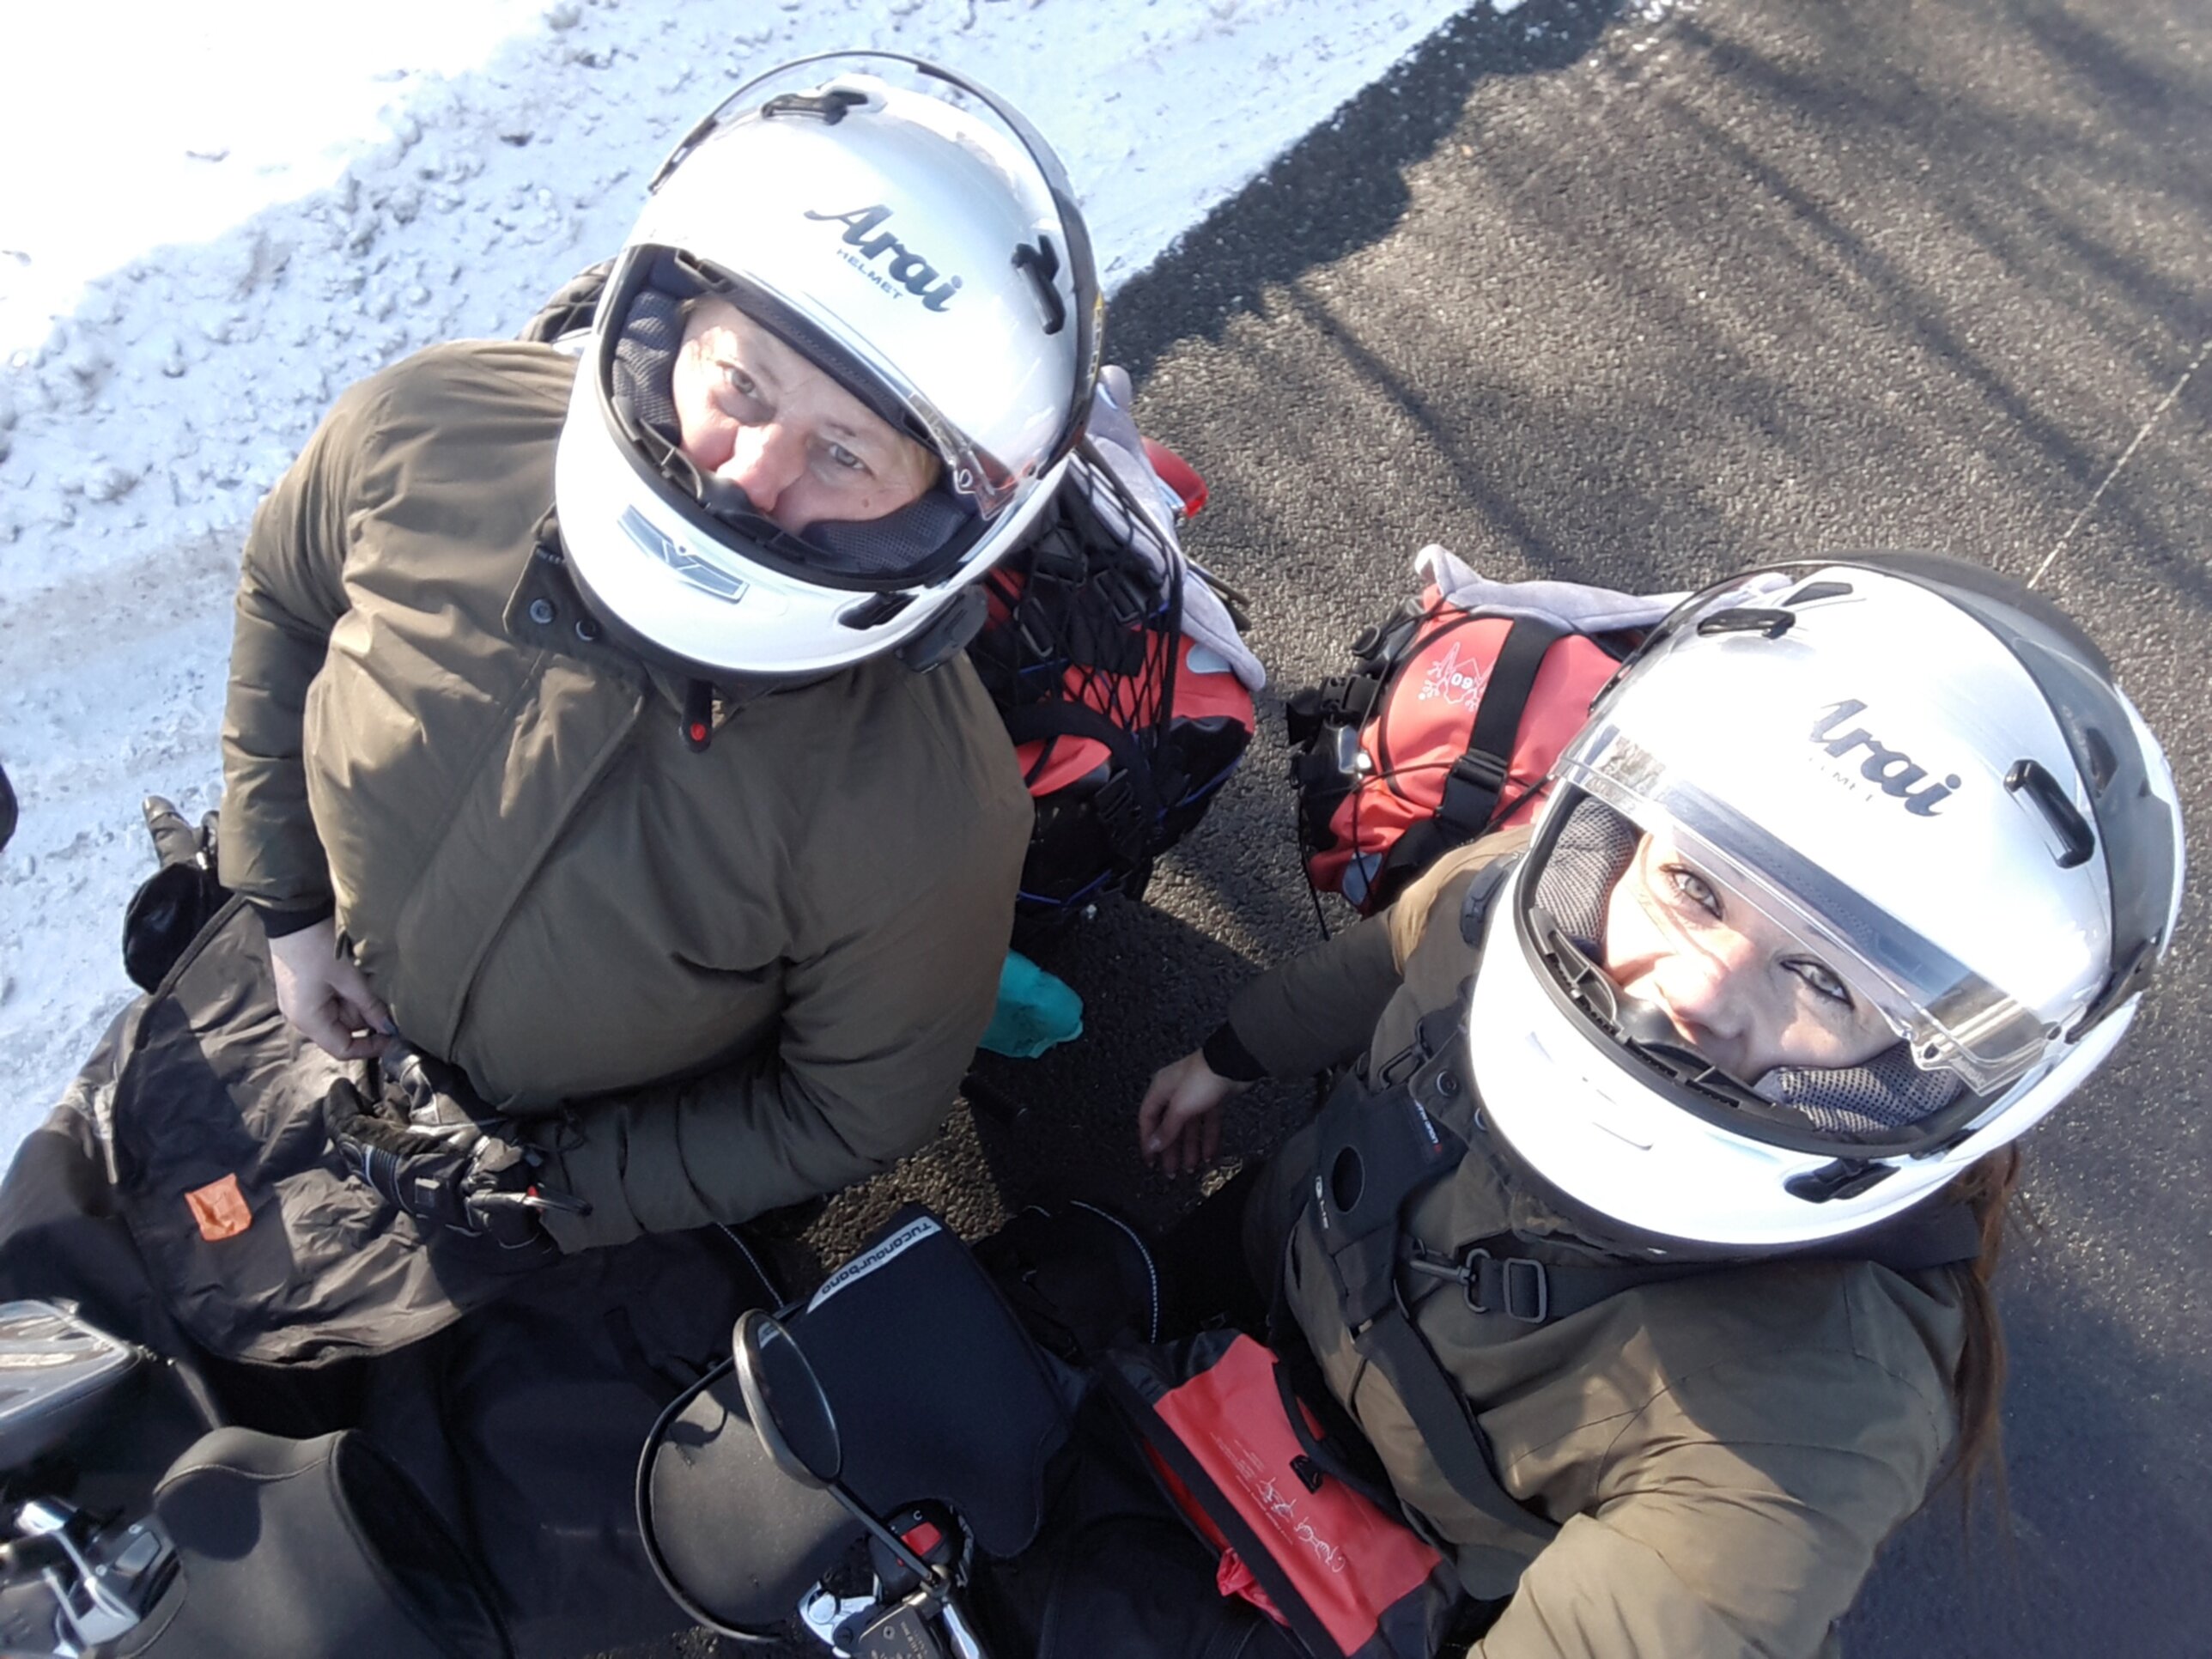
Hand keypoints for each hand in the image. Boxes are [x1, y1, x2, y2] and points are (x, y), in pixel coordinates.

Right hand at [268, 917, 395, 1060]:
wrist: (293, 915)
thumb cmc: (317, 947)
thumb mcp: (349, 977)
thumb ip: (370, 1006)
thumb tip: (389, 1028)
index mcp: (308, 1020)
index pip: (342, 1049)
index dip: (370, 1047)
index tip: (394, 1037)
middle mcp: (301, 1016)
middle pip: (343, 1030)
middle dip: (367, 1017)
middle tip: (386, 998)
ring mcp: (302, 1002)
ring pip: (340, 1013)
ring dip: (358, 1002)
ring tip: (369, 980)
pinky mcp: (305, 988)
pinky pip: (333, 999)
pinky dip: (349, 992)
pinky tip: (358, 975)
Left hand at [322, 1077, 584, 1249]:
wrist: (511, 1180)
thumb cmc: (471, 1134)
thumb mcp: (440, 1090)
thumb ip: (408, 1067)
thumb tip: (388, 1049)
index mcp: (379, 1152)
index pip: (345, 1126)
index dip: (340, 1103)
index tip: (341, 1084)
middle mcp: (385, 1174)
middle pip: (359, 1142)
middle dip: (358, 1115)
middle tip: (362, 1092)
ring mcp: (405, 1186)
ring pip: (379, 1152)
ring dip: (379, 1127)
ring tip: (389, 1103)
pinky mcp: (425, 1190)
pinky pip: (397, 1161)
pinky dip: (396, 1139)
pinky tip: (413, 1124)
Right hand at [1138, 1050, 1251, 1176]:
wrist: (1233, 1064)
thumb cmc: (1203, 1077)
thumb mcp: (1180, 1107)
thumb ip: (1167, 1128)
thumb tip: (1153, 1145)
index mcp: (1161, 1090)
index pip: (1147, 1119)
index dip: (1148, 1141)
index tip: (1151, 1161)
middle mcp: (1175, 1093)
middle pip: (1169, 1127)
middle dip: (1171, 1150)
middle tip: (1172, 1171)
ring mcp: (1195, 1096)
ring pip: (1190, 1128)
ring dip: (1190, 1149)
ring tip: (1192, 1168)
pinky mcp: (1213, 1099)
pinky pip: (1208, 1124)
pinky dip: (1208, 1140)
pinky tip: (1209, 1155)